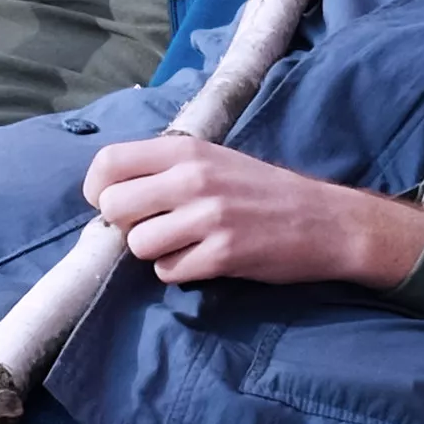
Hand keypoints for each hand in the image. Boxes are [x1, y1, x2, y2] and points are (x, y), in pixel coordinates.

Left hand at [80, 137, 423, 287]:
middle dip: (125, 226)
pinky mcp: (222, 254)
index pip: (109, 163)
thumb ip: (166, 169)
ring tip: (185, 244)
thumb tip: (111, 192)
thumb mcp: (214, 159)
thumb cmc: (263, 189)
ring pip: (139, 245)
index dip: (99, 190)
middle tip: (154, 227)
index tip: (112, 204)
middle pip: (114, 208)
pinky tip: (204, 259)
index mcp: (186, 150)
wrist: (324, 220)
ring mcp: (208, 217)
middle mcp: (193, 179)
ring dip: (155, 252)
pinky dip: (180, 272)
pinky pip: (168, 272)